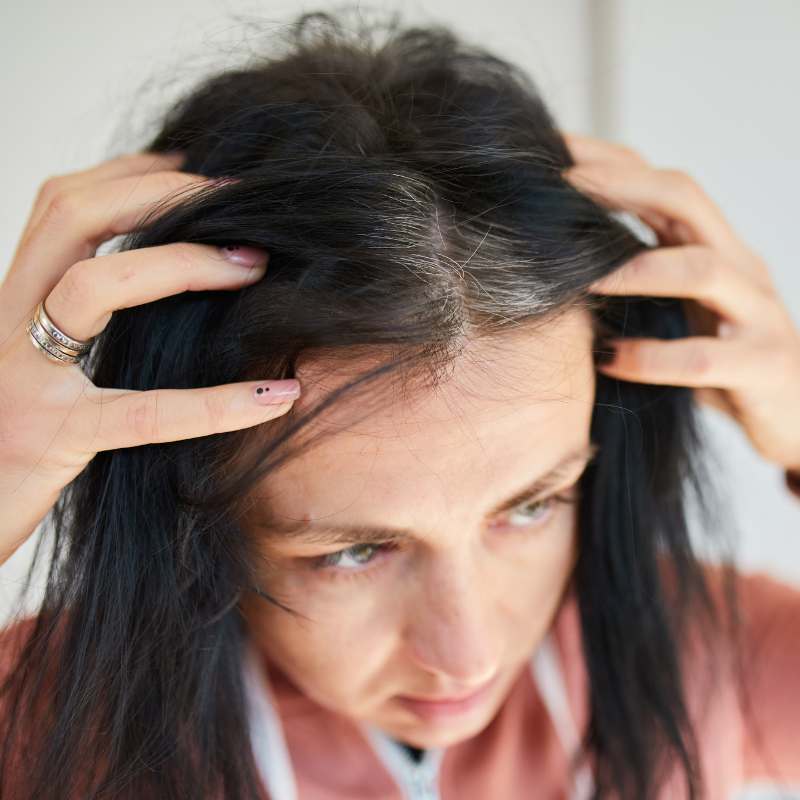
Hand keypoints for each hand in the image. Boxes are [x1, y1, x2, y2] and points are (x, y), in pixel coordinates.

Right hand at [0, 152, 300, 565]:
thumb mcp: (33, 366)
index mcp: (11, 303)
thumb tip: (151, 286)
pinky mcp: (53, 439)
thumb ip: (71, 324)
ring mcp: (24, 380)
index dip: (129, 173)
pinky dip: (217, 404)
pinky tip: (278, 397)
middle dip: (160, 194)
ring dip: (181, 263)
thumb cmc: (4, 444)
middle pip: (72, 216)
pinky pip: (143, 413)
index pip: (59, 205)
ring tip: (254, 265)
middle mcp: (7, 325)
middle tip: (235, 200)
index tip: (194, 170)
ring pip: (93, 288)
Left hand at [562, 132, 799, 478]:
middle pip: (688, 201)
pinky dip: (650, 357)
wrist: (798, 413)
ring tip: (582, 279)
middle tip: (564, 187)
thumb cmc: (725, 358)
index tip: (555, 150)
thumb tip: (567, 254)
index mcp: (716, 249)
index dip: (613, 163)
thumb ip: (644, 276)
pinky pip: (702, 357)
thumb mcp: (686, 308)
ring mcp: (758, 313)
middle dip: (623, 186)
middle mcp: (741, 268)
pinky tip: (610, 360)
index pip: (666, 186)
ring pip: (702, 269)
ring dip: (635, 269)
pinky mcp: (764, 366)